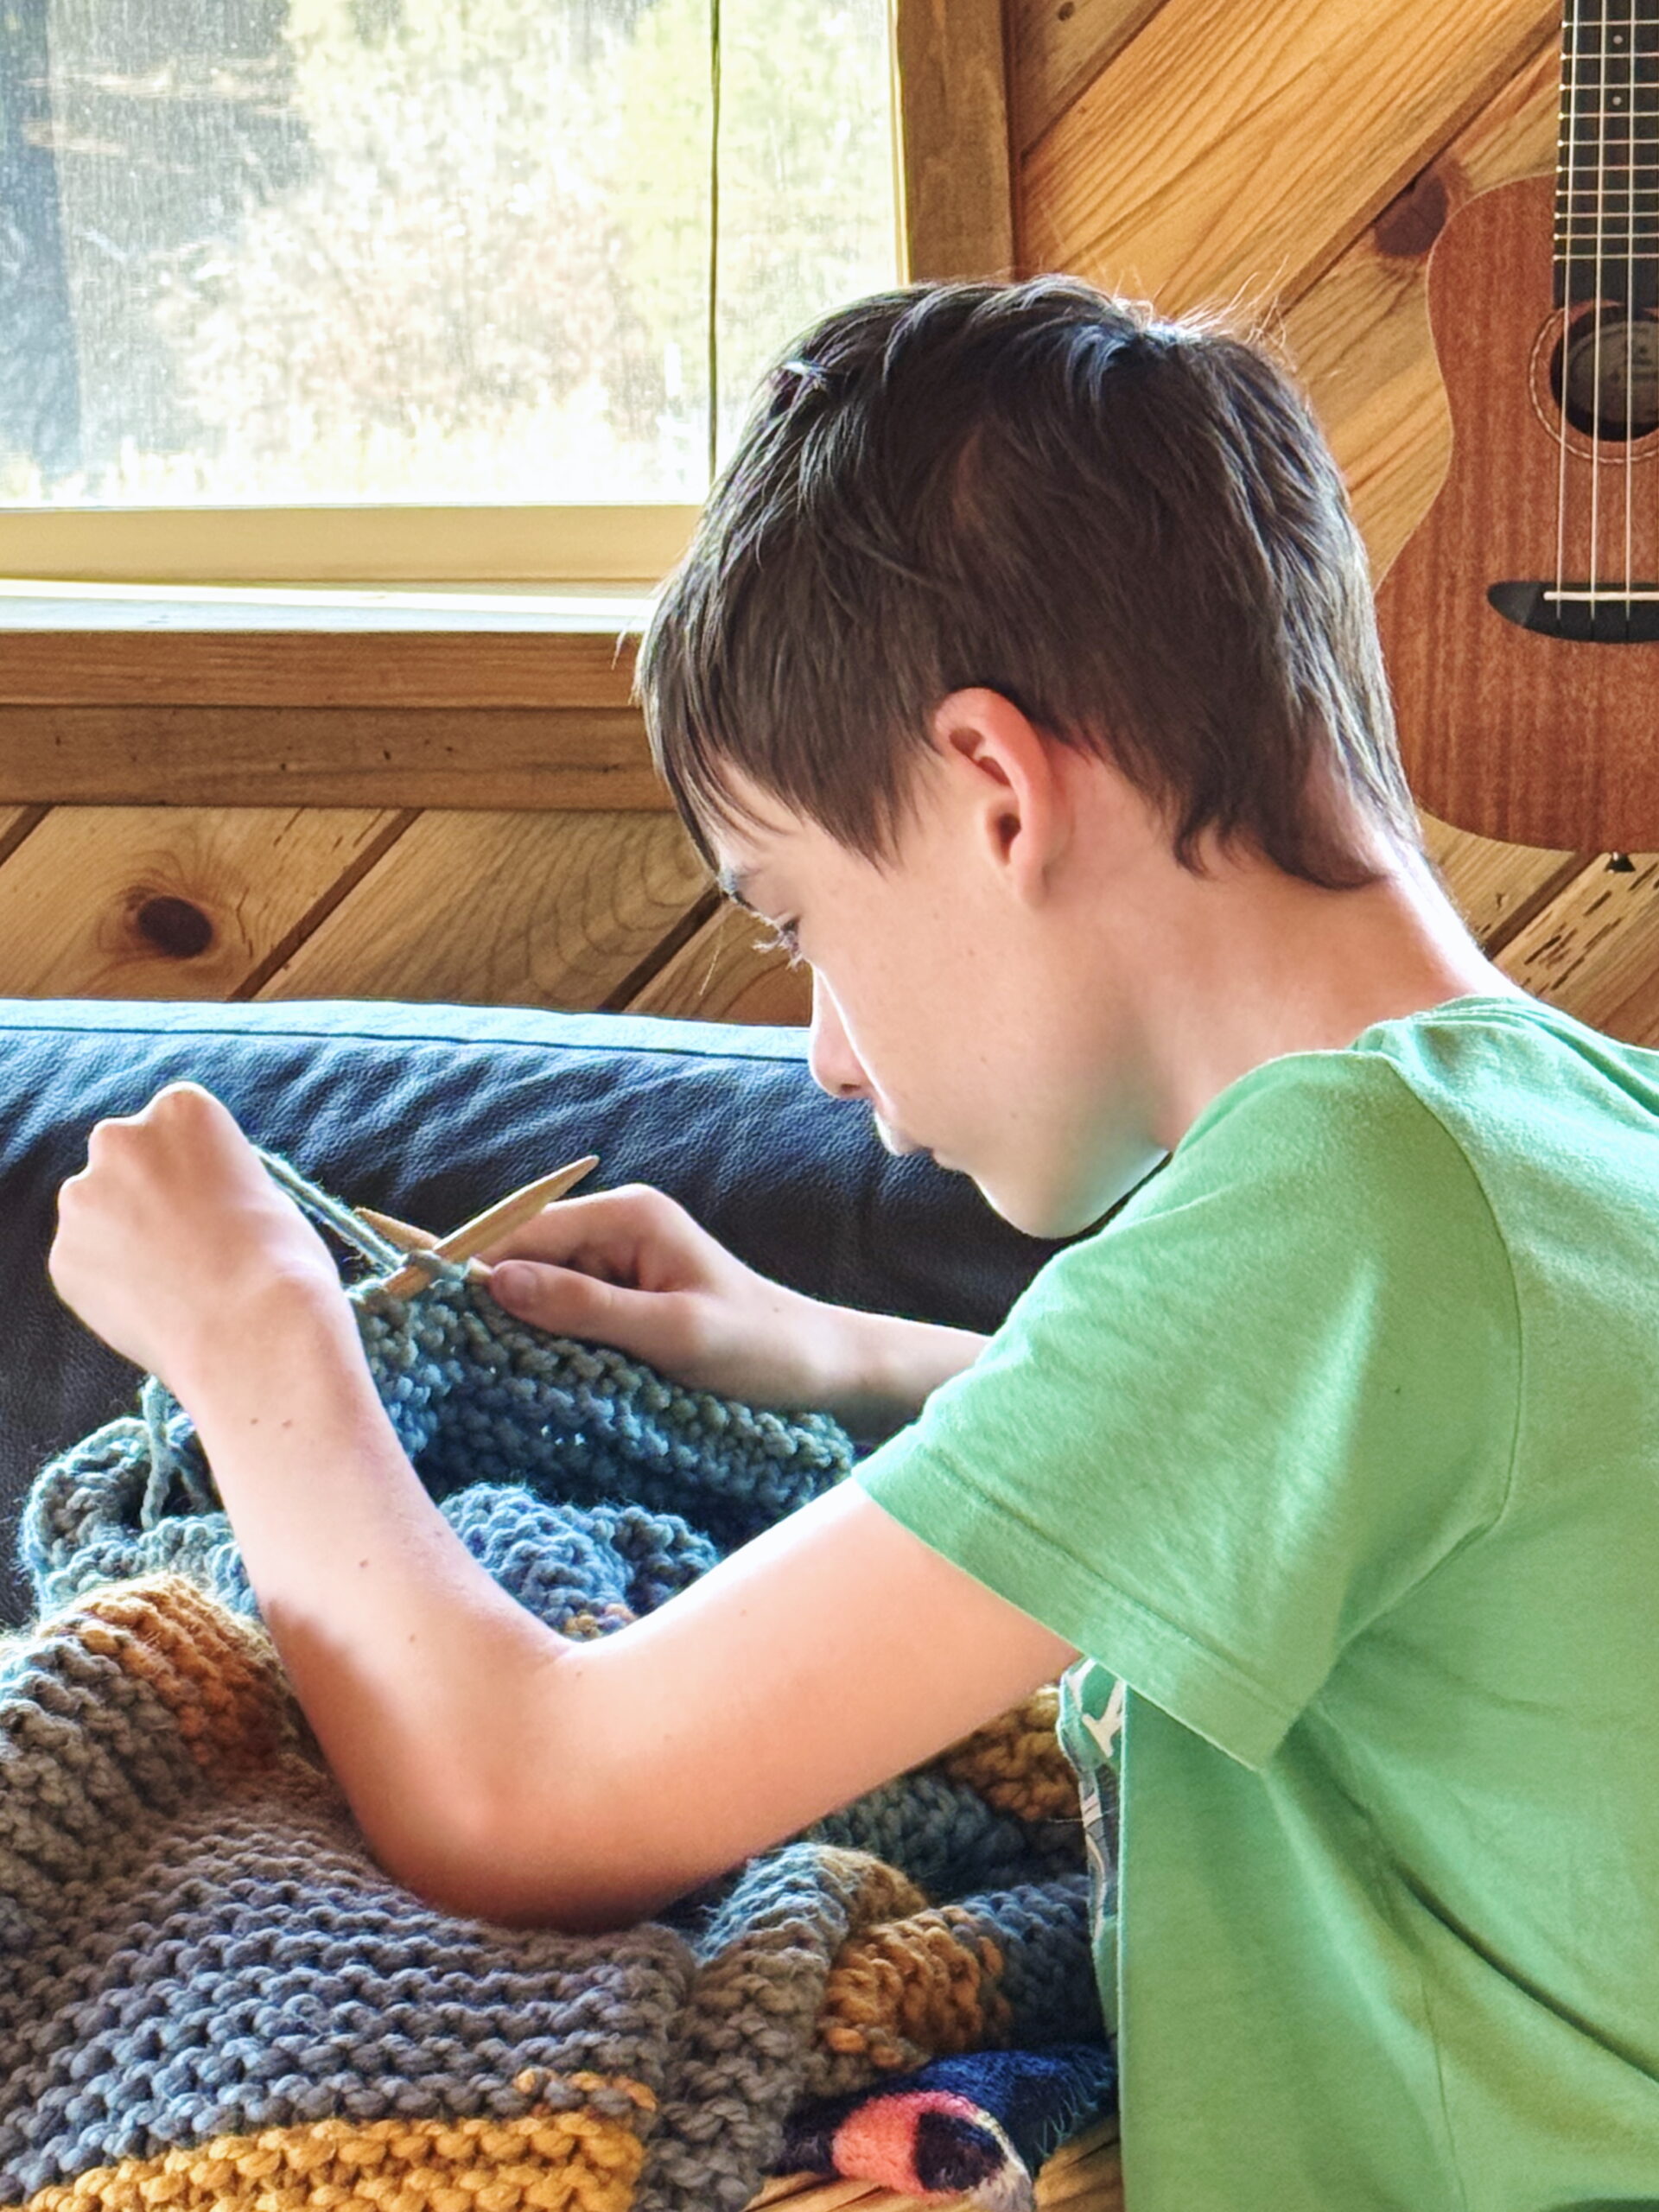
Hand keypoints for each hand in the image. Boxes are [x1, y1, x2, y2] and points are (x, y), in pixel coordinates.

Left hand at [49, 1082, 347, 1394]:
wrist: (252, 1331)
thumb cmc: (280, 1261)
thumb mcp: (263, 1192)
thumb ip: (213, 1181)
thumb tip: (192, 1200)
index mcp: (180, 1110)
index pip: (176, 1122)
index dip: (197, 1166)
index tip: (214, 1197)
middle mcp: (120, 1140)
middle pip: (127, 1158)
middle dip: (148, 1191)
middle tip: (188, 1239)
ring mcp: (83, 1199)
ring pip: (99, 1212)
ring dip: (124, 1235)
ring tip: (174, 1279)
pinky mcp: (63, 1256)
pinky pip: (86, 1264)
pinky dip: (110, 1282)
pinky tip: (152, 1304)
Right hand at [479, 1183, 853, 1413]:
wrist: (818, 1370)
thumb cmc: (760, 1349)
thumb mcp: (672, 1333)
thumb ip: (585, 1307)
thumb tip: (497, 1283)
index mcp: (628, 1215)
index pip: (521, 1232)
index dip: (466, 1266)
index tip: (417, 1308)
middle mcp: (616, 1226)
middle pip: (520, 1257)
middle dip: (488, 1303)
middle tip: (448, 1357)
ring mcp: (616, 1262)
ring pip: (535, 1290)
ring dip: (516, 1329)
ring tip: (486, 1373)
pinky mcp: (620, 1298)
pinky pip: (560, 1313)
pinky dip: (543, 1342)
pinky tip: (527, 1374)